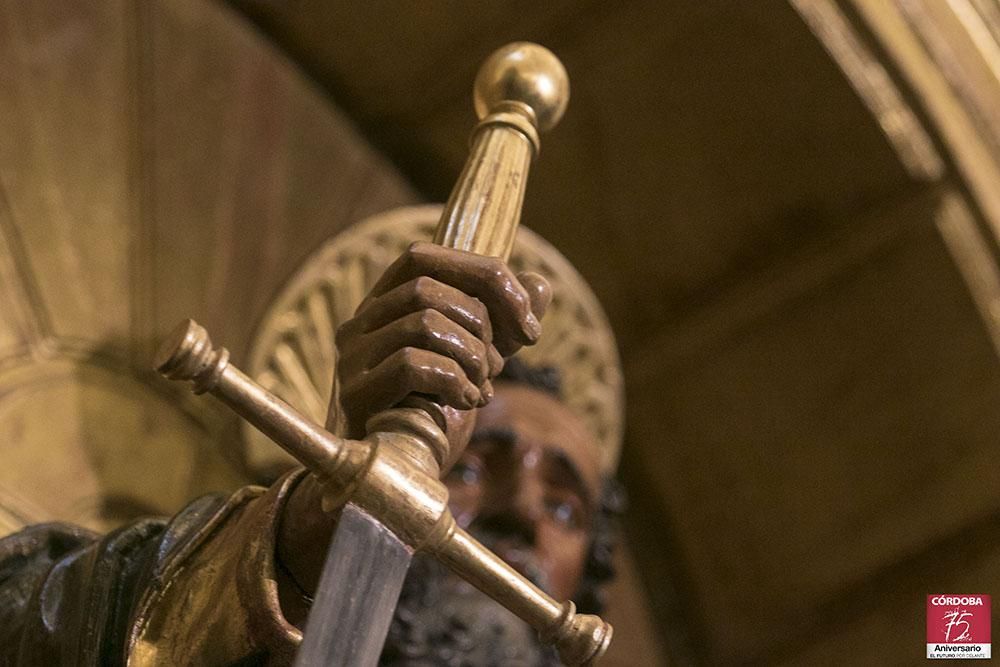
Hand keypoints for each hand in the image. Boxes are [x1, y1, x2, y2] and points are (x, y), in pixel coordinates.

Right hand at [334, 241, 550, 454]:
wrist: (394, 477)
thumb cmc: (432, 413)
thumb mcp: (477, 363)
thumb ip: (504, 325)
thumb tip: (540, 285)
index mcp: (384, 303)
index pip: (424, 257)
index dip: (486, 279)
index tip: (530, 328)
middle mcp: (359, 321)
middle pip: (426, 288)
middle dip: (482, 326)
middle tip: (498, 367)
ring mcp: (352, 357)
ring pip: (422, 322)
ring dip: (471, 356)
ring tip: (482, 387)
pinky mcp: (354, 394)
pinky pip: (410, 365)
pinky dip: (453, 381)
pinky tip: (467, 403)